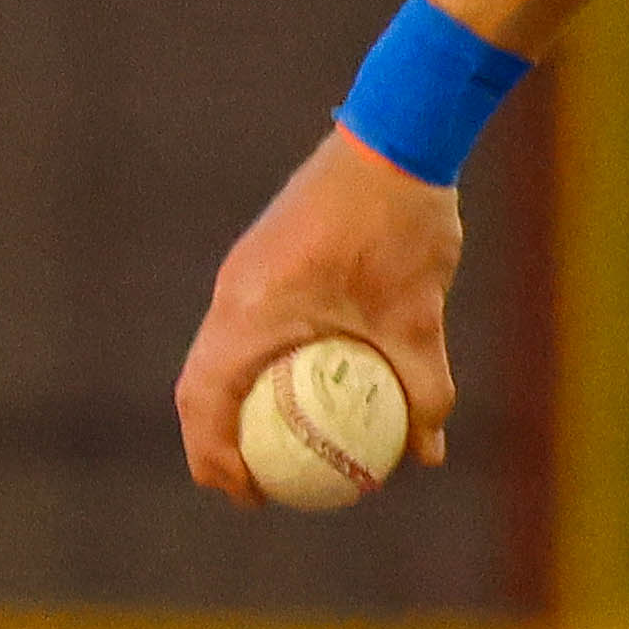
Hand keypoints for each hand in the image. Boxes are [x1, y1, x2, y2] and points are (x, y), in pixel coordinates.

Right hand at [173, 126, 464, 504]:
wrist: (399, 132)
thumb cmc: (405, 222)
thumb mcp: (420, 316)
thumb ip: (423, 389)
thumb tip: (427, 455)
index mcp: (253, 310)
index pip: (206, 403)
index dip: (216, 459)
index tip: (249, 496)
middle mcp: (235, 290)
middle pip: (201, 384)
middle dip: (219, 443)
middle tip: (258, 486)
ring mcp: (246, 269)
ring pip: (220, 353)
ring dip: (237, 403)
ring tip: (276, 447)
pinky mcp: (265, 255)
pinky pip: (247, 324)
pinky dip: (260, 364)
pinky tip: (304, 385)